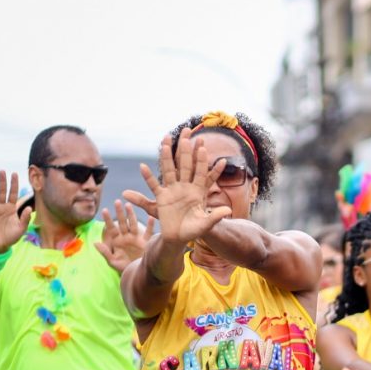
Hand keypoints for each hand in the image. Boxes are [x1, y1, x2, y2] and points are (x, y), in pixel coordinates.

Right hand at [0, 171, 30, 253]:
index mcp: (12, 209)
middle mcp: (3, 206)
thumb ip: (25, 218)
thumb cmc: (10, 238)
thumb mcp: (20, 229)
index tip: (15, 174)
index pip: (14, 194)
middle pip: (3, 191)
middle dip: (3, 181)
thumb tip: (29, 208)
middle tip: (3, 171)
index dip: (14, 184)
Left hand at [94, 200, 154, 273]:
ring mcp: (137, 239)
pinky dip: (150, 225)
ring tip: (129, 205)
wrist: (140, 274)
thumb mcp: (113, 262)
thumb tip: (95, 243)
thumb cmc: (125, 268)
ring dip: (131, 215)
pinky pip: (148, 233)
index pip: (111, 228)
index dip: (107, 220)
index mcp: (117, 241)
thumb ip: (105, 252)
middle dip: (119, 212)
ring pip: (133, 224)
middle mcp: (127, 237)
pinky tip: (151, 217)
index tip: (104, 210)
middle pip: (122, 223)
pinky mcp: (146, 242)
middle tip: (117, 201)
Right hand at [123, 129, 230, 245]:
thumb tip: (227, 210)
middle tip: (186, 132)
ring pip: (169, 169)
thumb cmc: (194, 230)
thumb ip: (215, 217)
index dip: (202, 161)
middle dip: (186, 149)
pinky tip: (143, 166)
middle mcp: (185, 187)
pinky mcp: (162, 198)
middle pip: (185, 164)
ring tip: (164, 139)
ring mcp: (172, 191)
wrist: (180, 237)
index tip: (203, 148)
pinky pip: (154, 186)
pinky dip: (148, 177)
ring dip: (166, 155)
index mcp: (197, 192)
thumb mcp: (205, 224)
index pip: (201, 173)